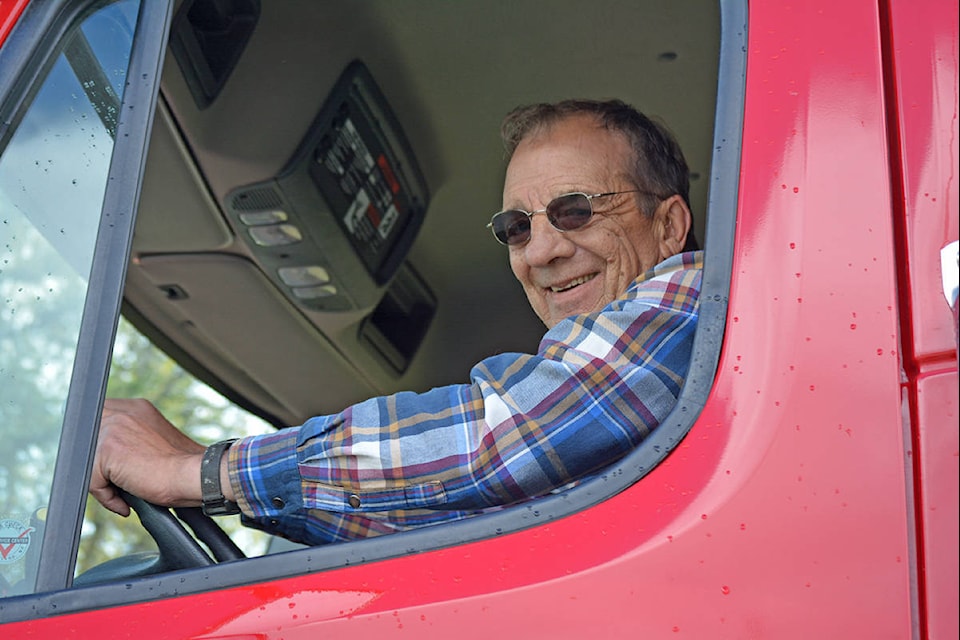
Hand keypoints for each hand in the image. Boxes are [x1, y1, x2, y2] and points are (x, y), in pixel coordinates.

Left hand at [90, 398, 205, 515]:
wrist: (195, 475)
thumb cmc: (183, 469)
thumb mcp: (155, 443)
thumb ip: (133, 441)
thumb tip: (115, 461)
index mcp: (136, 409)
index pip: (100, 422)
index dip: (101, 447)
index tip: (113, 467)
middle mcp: (123, 412)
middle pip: (86, 440)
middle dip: (97, 465)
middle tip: (117, 484)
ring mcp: (114, 427)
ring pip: (88, 461)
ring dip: (103, 482)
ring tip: (128, 491)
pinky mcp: (108, 448)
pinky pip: (91, 479)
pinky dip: (107, 497)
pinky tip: (126, 501)